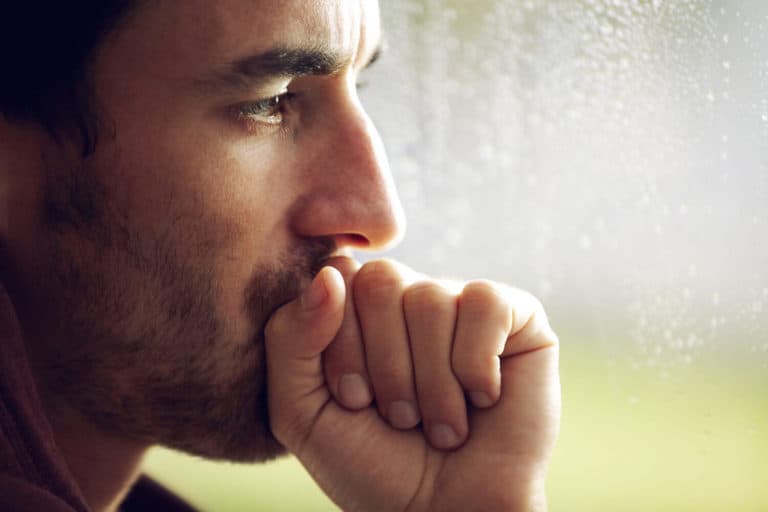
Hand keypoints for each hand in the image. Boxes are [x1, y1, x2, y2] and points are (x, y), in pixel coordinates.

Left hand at [265, 257, 560, 511]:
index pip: (337, 278)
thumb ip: (290, 338)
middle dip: (384, 364)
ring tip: (441, 424)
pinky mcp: (515, 315)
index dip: (340, 344)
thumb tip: (331, 271)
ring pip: (429, 298)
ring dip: (431, 382)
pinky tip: (482, 398)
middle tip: (399, 416)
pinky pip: (485, 304)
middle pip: (380, 281)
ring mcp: (462, 302)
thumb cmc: (373, 464)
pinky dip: (476, 367)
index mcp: (360, 309)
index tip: (355, 400)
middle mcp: (410, 297)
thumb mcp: (302, 411)